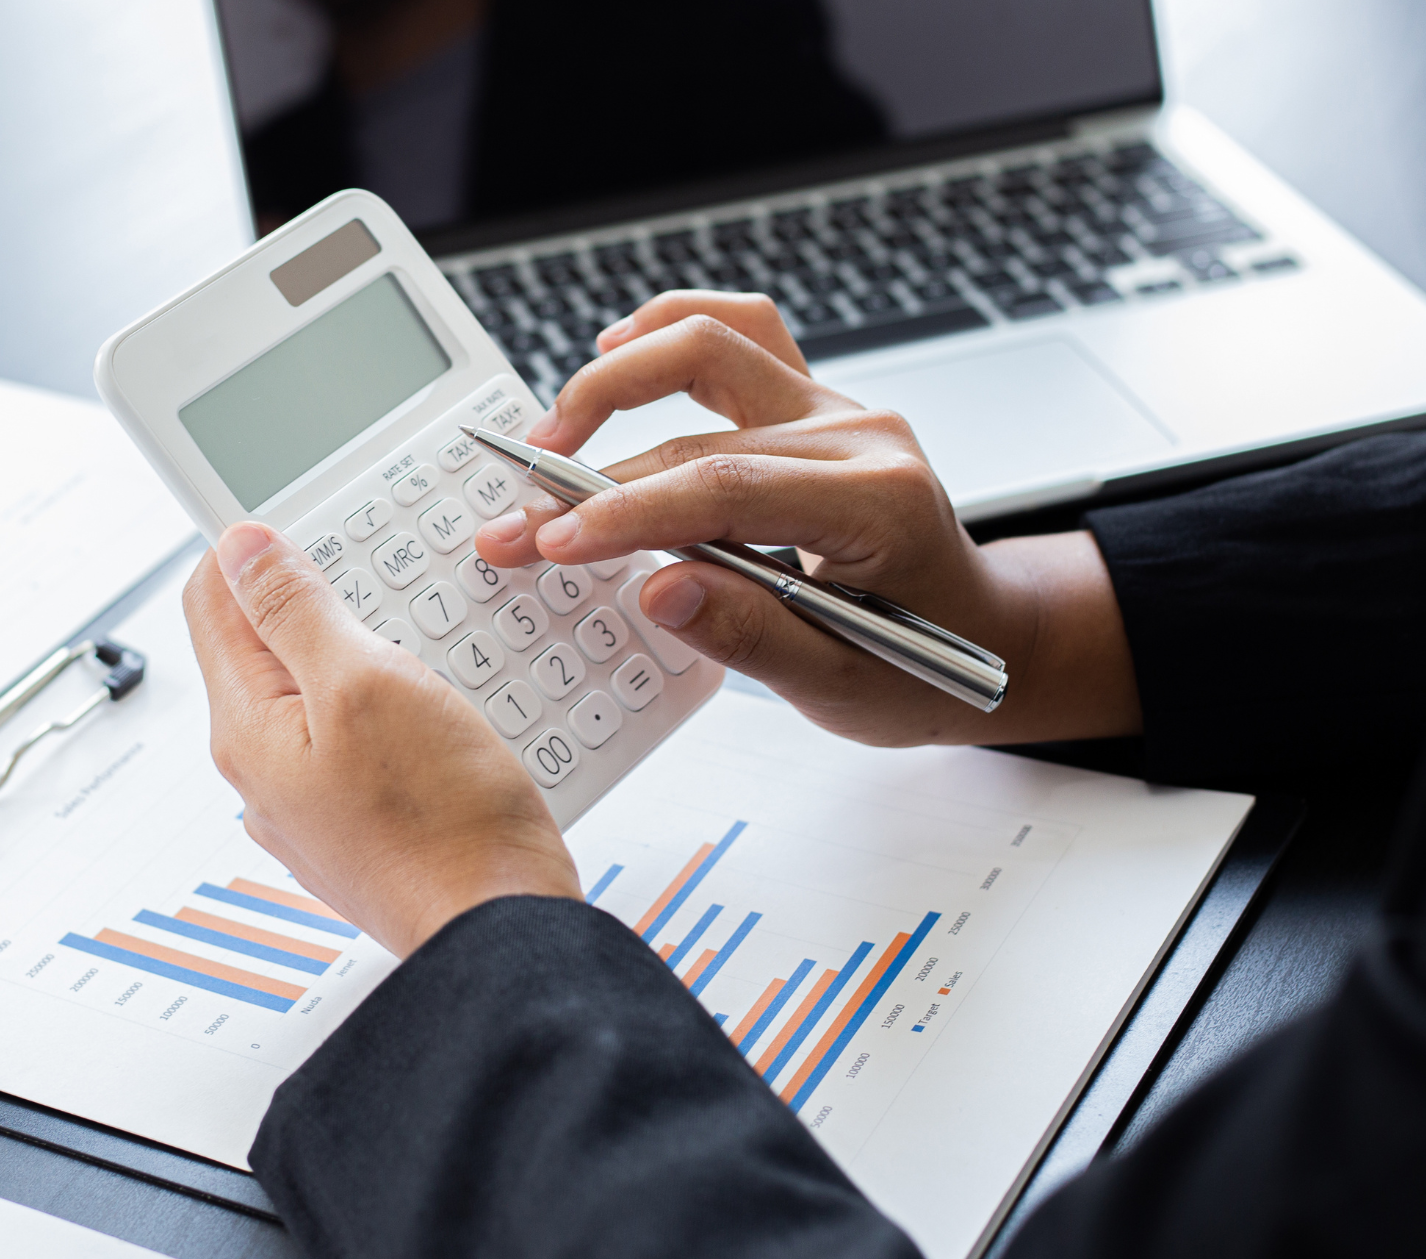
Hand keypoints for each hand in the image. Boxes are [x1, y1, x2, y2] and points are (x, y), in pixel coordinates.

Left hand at [183, 523, 580, 956]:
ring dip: (366, 652)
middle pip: (267, 647)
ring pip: (322, 693)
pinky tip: (444, 706)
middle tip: (382, 575)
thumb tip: (243, 549)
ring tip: (423, 642)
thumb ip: (296, 610)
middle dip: (320, 598)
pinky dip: (397, 707)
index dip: (251, 546)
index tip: (304, 515)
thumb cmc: (443, 820)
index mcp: (247, 730)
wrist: (502, 928)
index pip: (212, 602)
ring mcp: (313, 805)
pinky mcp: (364, 825)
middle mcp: (265, 772)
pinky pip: (363, 741)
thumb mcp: (366, 681)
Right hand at [476, 291, 1138, 746]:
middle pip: (698, 428)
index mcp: (877, 505)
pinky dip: (672, 329)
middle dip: (590, 478)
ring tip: (549, 433)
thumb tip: (658, 589)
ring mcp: (834, 408)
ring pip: (714, 342)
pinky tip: (614, 348)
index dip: (627, 514)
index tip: (552, 543)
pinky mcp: (810, 402)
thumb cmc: (918, 666)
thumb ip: (750, 637)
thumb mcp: (841, 688)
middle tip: (518, 526)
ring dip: (619, 378)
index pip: (727, 490)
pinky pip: (740, 331)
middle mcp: (858, 436)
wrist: (980, 634)